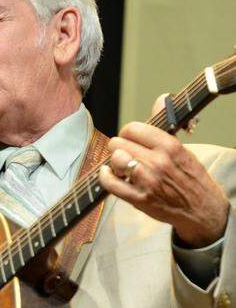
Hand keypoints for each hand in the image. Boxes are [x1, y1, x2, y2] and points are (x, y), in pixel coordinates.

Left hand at [98, 98, 229, 246]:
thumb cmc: (190, 177)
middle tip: (126, 153)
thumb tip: (161, 98)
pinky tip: (110, 175)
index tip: (130, 138)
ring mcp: (148, 181)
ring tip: (121, 165)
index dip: (127, 132)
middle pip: (118, 143)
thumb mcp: (182, 148)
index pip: (133, 128)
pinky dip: (105, 177)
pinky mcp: (139, 198)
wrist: (201, 209)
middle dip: (119, 147)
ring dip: (114, 162)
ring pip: (114, 160)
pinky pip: (109, 182)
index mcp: (170, 146)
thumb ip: (166, 123)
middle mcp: (158, 162)